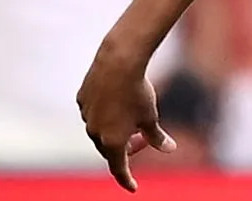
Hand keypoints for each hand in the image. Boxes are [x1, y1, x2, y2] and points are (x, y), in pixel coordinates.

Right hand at [76, 45, 175, 191]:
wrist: (118, 63)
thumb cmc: (138, 92)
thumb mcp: (151, 116)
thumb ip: (157, 137)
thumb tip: (169, 149)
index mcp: (112, 141)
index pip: (118, 168)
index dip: (126, 179)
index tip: (133, 187)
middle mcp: (95, 132)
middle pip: (109, 148)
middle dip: (125, 147)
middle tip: (141, 139)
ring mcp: (86, 116)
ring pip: (100, 130)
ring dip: (114, 130)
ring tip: (130, 118)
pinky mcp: (81, 99)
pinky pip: (93, 112)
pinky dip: (105, 112)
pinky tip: (116, 99)